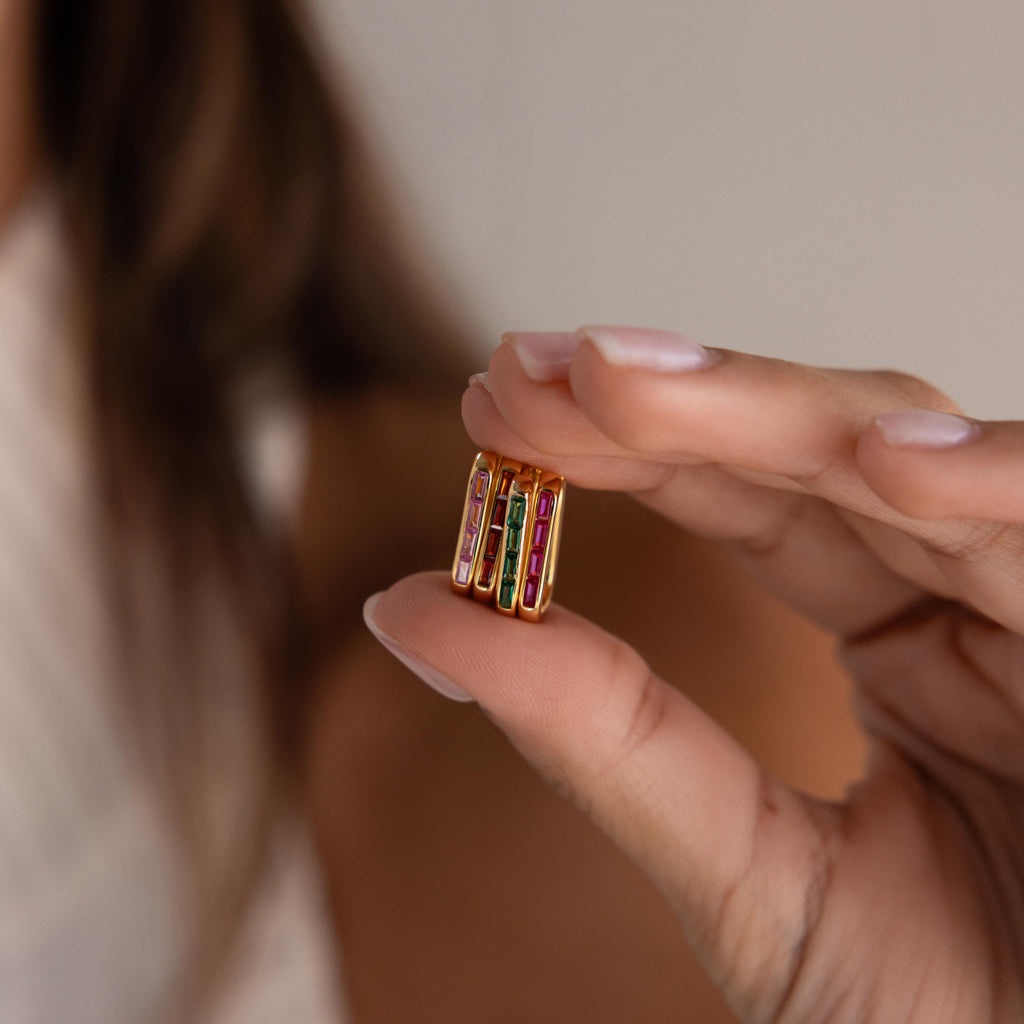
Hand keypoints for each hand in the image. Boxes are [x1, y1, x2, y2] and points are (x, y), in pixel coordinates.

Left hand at [364, 325, 1023, 1022]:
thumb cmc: (941, 1019)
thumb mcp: (747, 877)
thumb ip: (601, 739)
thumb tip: (413, 611)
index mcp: (897, 643)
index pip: (749, 502)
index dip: (627, 446)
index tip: (498, 408)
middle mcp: (967, 599)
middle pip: (816, 454)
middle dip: (671, 403)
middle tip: (528, 370)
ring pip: (918, 460)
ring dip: (774, 412)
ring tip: (621, 382)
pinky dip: (993, 486)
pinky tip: (887, 462)